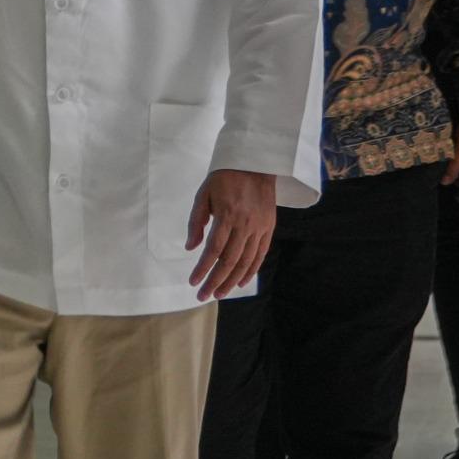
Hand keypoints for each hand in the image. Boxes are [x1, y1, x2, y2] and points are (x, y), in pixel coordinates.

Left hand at [185, 169, 279, 300]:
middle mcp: (245, 224)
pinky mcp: (268, 228)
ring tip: (219, 294)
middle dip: (215, 281)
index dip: (203, 269)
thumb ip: (196, 221)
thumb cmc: (224, 177)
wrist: (256, 163)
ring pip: (245, 262)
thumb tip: (190, 247)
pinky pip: (260, 255)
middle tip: (203, 296)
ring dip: (231, 281)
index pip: (213, 250)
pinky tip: (241, 283)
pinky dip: (251, 271)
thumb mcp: (204, 193)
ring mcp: (259, 227)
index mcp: (227, 215)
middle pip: (229, 261)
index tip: (193, 282)